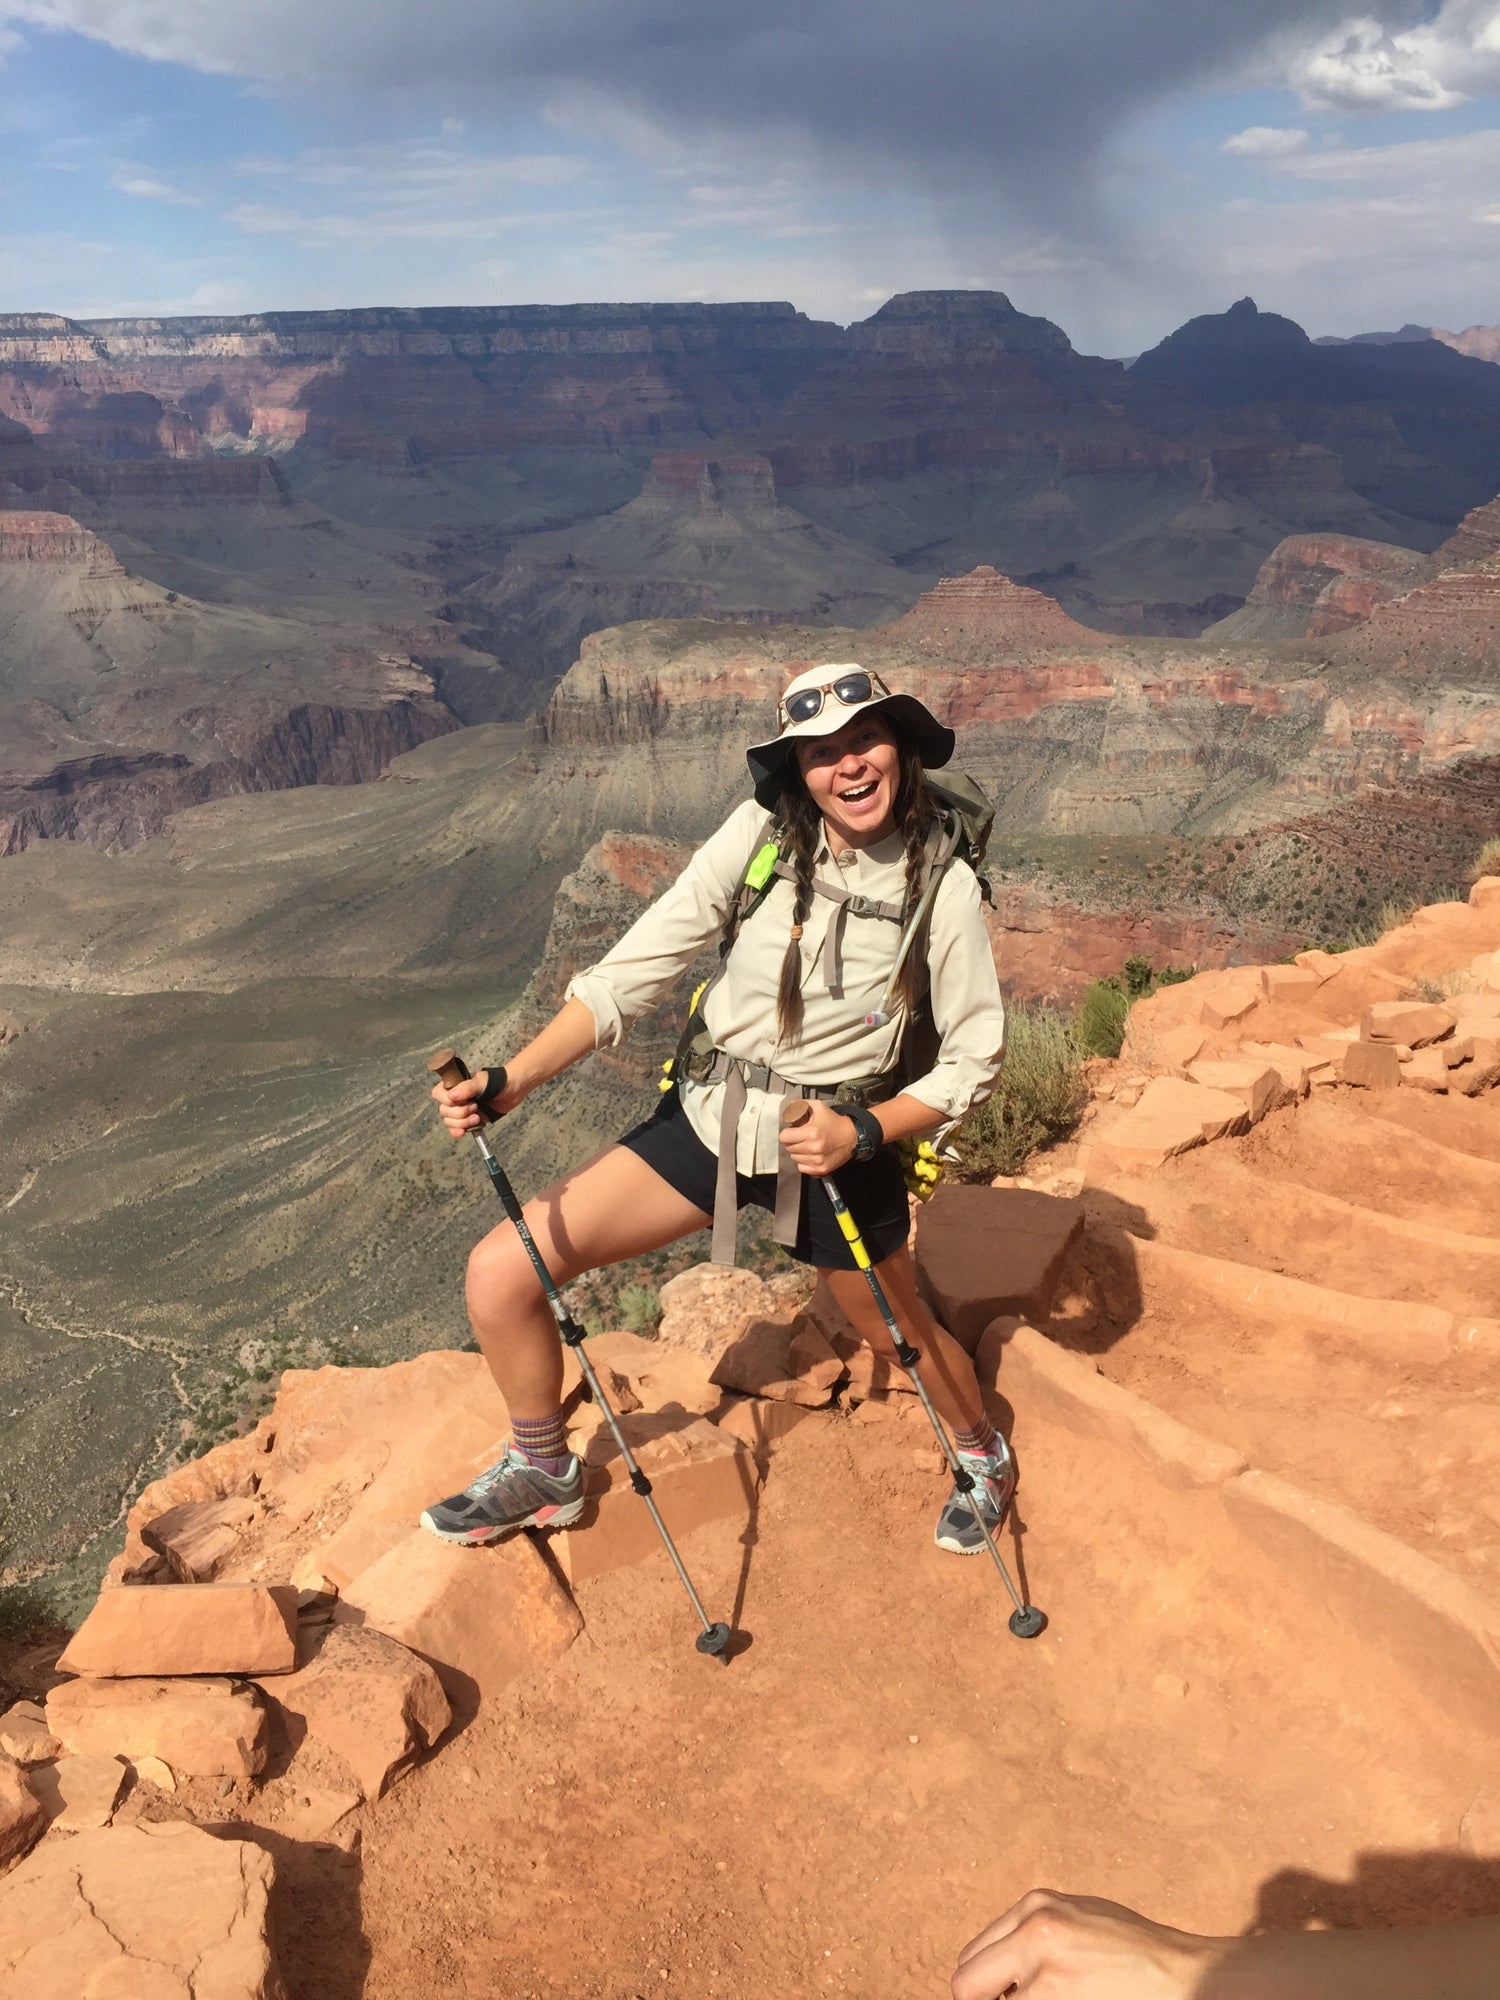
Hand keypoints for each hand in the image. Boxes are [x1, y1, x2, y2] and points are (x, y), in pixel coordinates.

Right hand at [430, 1067, 518, 1139]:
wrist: (513, 1091)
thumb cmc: (498, 1081)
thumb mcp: (482, 1082)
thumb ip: (468, 1088)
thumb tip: (452, 1096)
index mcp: (454, 1085)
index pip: (438, 1094)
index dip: (447, 1100)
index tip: (463, 1100)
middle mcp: (455, 1098)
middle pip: (444, 1111)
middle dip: (459, 1113)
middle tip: (475, 1107)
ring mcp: (461, 1110)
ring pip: (449, 1121)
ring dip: (462, 1122)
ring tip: (477, 1117)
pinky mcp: (468, 1120)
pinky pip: (456, 1129)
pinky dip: (458, 1131)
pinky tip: (464, 1132)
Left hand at [778, 1100, 858, 1177]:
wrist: (851, 1137)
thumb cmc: (833, 1122)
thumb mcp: (818, 1107)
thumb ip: (799, 1105)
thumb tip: (786, 1112)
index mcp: (812, 1132)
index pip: (785, 1137)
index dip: (787, 1133)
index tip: (792, 1131)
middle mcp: (814, 1148)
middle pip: (789, 1148)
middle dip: (793, 1142)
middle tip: (802, 1137)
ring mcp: (818, 1161)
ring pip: (794, 1158)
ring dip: (798, 1152)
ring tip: (808, 1145)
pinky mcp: (821, 1169)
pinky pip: (802, 1168)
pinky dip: (804, 1162)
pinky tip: (811, 1155)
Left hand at [952, 1891, 1216, 1999]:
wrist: (1185, 1977)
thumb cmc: (1136, 1951)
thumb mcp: (1078, 1918)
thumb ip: (1034, 1932)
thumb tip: (997, 1966)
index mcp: (1035, 1908)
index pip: (973, 1958)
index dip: (984, 1988)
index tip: (1001, 1998)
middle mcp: (1034, 1932)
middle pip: (966, 1985)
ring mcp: (1047, 1975)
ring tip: (1065, 1998)